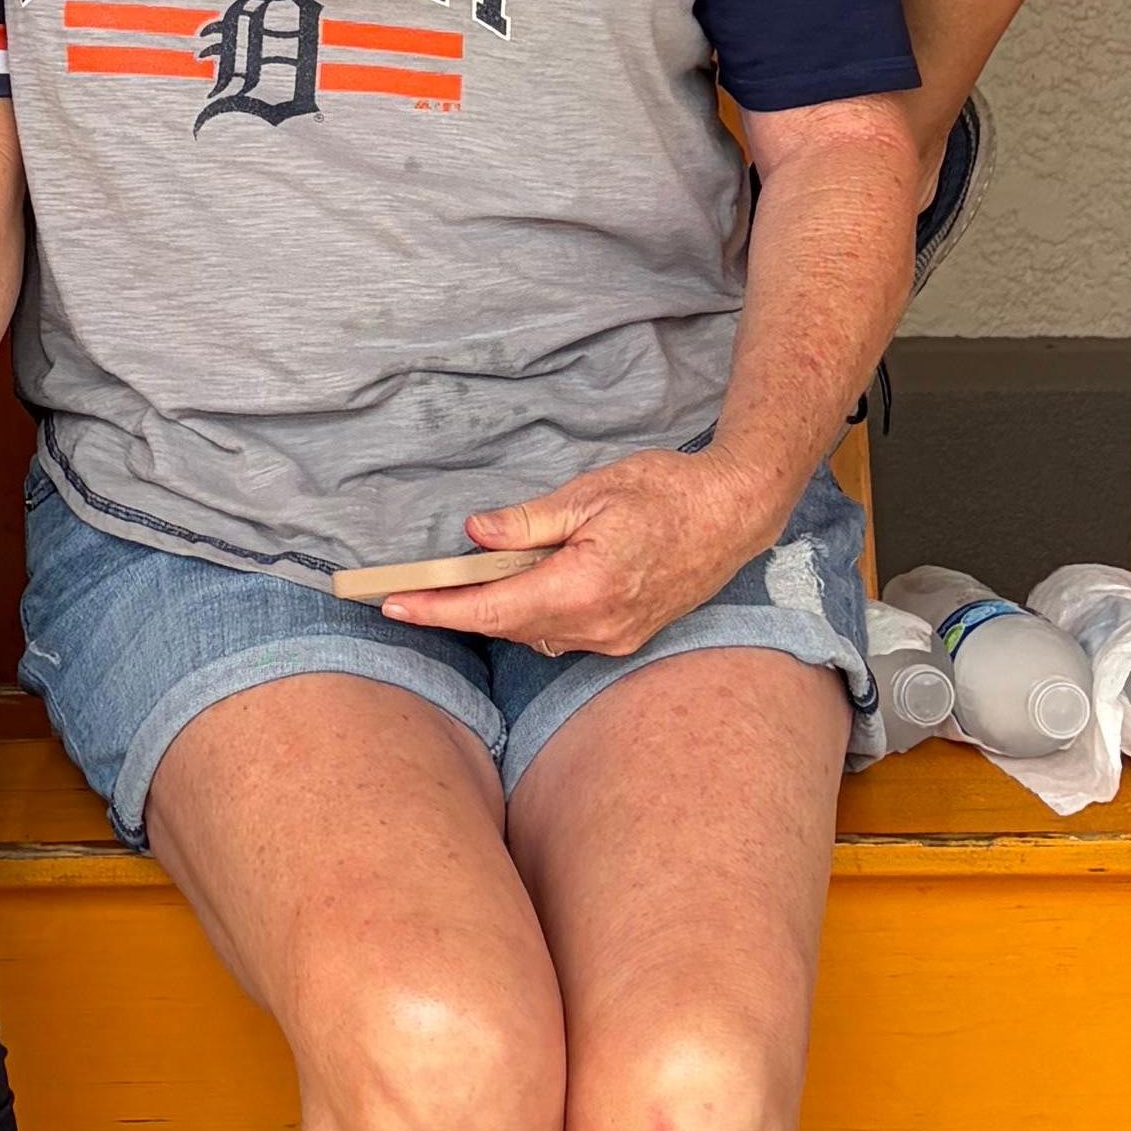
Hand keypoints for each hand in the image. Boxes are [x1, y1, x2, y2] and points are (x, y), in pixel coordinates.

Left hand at [426, 446, 774, 666]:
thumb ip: (529, 521)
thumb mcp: (590, 493)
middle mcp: (599, 624)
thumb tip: (475, 534)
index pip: (494, 610)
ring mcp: (614, 637)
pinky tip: (522, 585)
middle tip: (412, 588)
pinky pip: (561, 633)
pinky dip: (532, 613)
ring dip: (497, 612)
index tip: (396, 604)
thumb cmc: (667, 492)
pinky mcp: (624, 637)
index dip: (439, 610)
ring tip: (463, 583)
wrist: (734, 513)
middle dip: (458, 609)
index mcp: (586, 586)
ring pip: (533, 632)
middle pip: (507, 627)